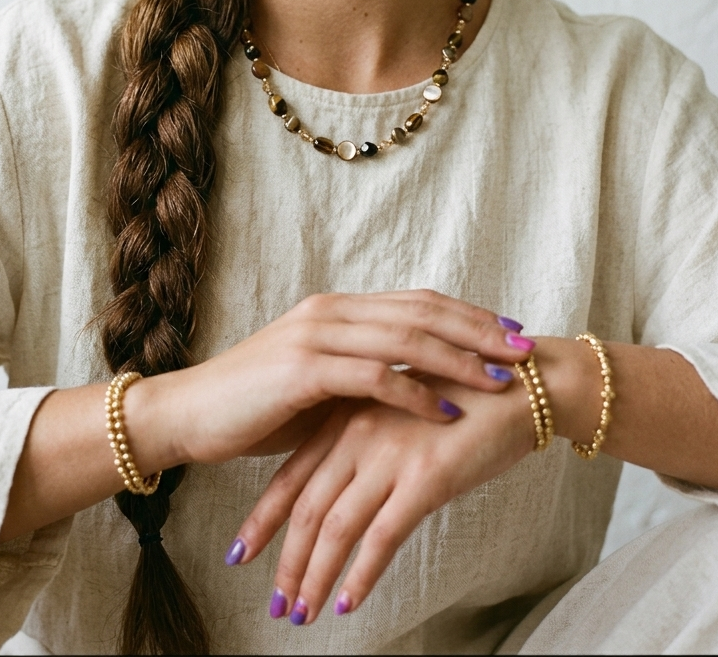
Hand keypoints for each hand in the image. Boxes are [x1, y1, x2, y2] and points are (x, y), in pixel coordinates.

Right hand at [142, 290, 533, 470]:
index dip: (469, 315)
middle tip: (526, 350)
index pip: (418, 302)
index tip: (512, 333)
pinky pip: (374, 377)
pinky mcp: (304, 369)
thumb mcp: (318, 382)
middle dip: (479, 332)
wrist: (191, 414)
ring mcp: (316, 336)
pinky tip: (448, 410)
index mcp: (338, 308)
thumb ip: (363, 373)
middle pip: (422, 313)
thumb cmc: (256, 405)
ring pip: (405, 340)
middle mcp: (332, 311)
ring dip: (460, 360)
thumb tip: (417, 385)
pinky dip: (416, 393)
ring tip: (502, 381)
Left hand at [227, 374, 533, 623]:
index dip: (264, 517)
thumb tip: (344, 486)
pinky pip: (382, 536)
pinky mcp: (424, 477)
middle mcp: (359, 432)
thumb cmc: (465, 398)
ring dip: (314, 575)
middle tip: (273, 601)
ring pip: (336, 525)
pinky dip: (360, 574)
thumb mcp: (400, 411)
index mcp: (349, 414)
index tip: (239, 553)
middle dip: (284, 558)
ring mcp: (389, 454)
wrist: (522, 384)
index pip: (293, 473)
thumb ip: (368, 441)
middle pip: (307, 505)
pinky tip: (347, 603)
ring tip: (300, 613)